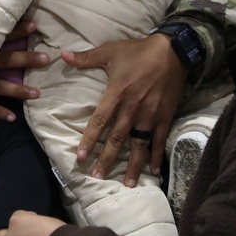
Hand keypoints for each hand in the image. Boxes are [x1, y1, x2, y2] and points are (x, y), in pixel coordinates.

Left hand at [61, 33, 186, 185]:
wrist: (173, 51)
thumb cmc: (138, 51)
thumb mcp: (110, 51)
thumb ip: (86, 58)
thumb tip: (62, 56)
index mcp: (117, 94)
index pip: (99, 121)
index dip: (89, 140)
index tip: (80, 157)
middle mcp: (132, 109)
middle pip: (116, 139)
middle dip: (106, 160)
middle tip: (97, 176)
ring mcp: (150, 115)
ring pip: (139, 145)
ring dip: (132, 166)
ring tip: (126, 184)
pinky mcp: (165, 117)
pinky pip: (159, 140)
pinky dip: (156, 157)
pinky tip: (153, 172)